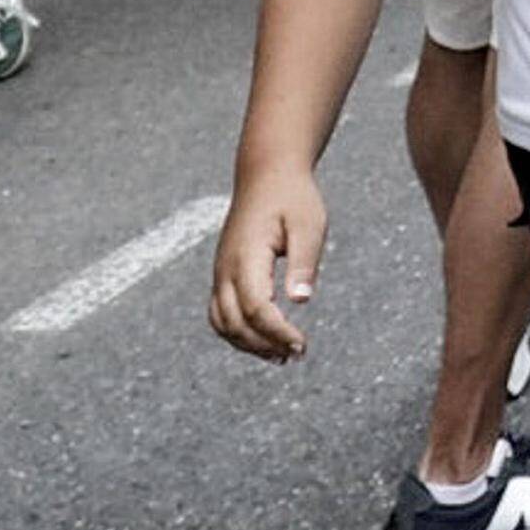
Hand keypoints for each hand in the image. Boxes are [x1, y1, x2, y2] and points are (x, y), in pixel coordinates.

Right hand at [209, 161, 328, 360]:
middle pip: (235, 323)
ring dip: (248, 345)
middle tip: (297, 354)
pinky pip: (220, 313)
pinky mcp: (222, 274)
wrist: (266, 173)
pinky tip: (265, 340)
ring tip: (282, 355)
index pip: (257, 308)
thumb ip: (304, 263)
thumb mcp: (309, 225)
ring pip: (222, 323)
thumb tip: (301, 301)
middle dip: (264, 345)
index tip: (302, 344)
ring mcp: (220, 272)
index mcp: (247, 256)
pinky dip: (238, 333)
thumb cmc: (293, 198)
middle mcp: (226, 268)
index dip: (277, 332)